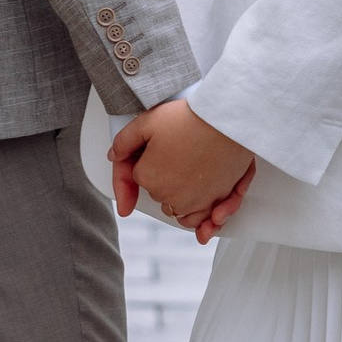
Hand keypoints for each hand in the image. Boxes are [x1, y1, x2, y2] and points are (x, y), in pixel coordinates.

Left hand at [111, 98, 256, 239]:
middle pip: (159, 194)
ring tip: (190, 179)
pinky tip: (205, 214)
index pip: (139, 177)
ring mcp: (193, 202)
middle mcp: (168, 196)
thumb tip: (114, 155)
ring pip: (179, 211)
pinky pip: (203, 221)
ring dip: (181, 201)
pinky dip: (204, 220)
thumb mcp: (147, 121)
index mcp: (148, 178)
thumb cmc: (189, 119)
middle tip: (177, 155)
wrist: (227, 122)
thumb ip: (124, 141)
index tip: (159, 148)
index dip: (148, 160)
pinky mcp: (217, 203)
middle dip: (164, 179)